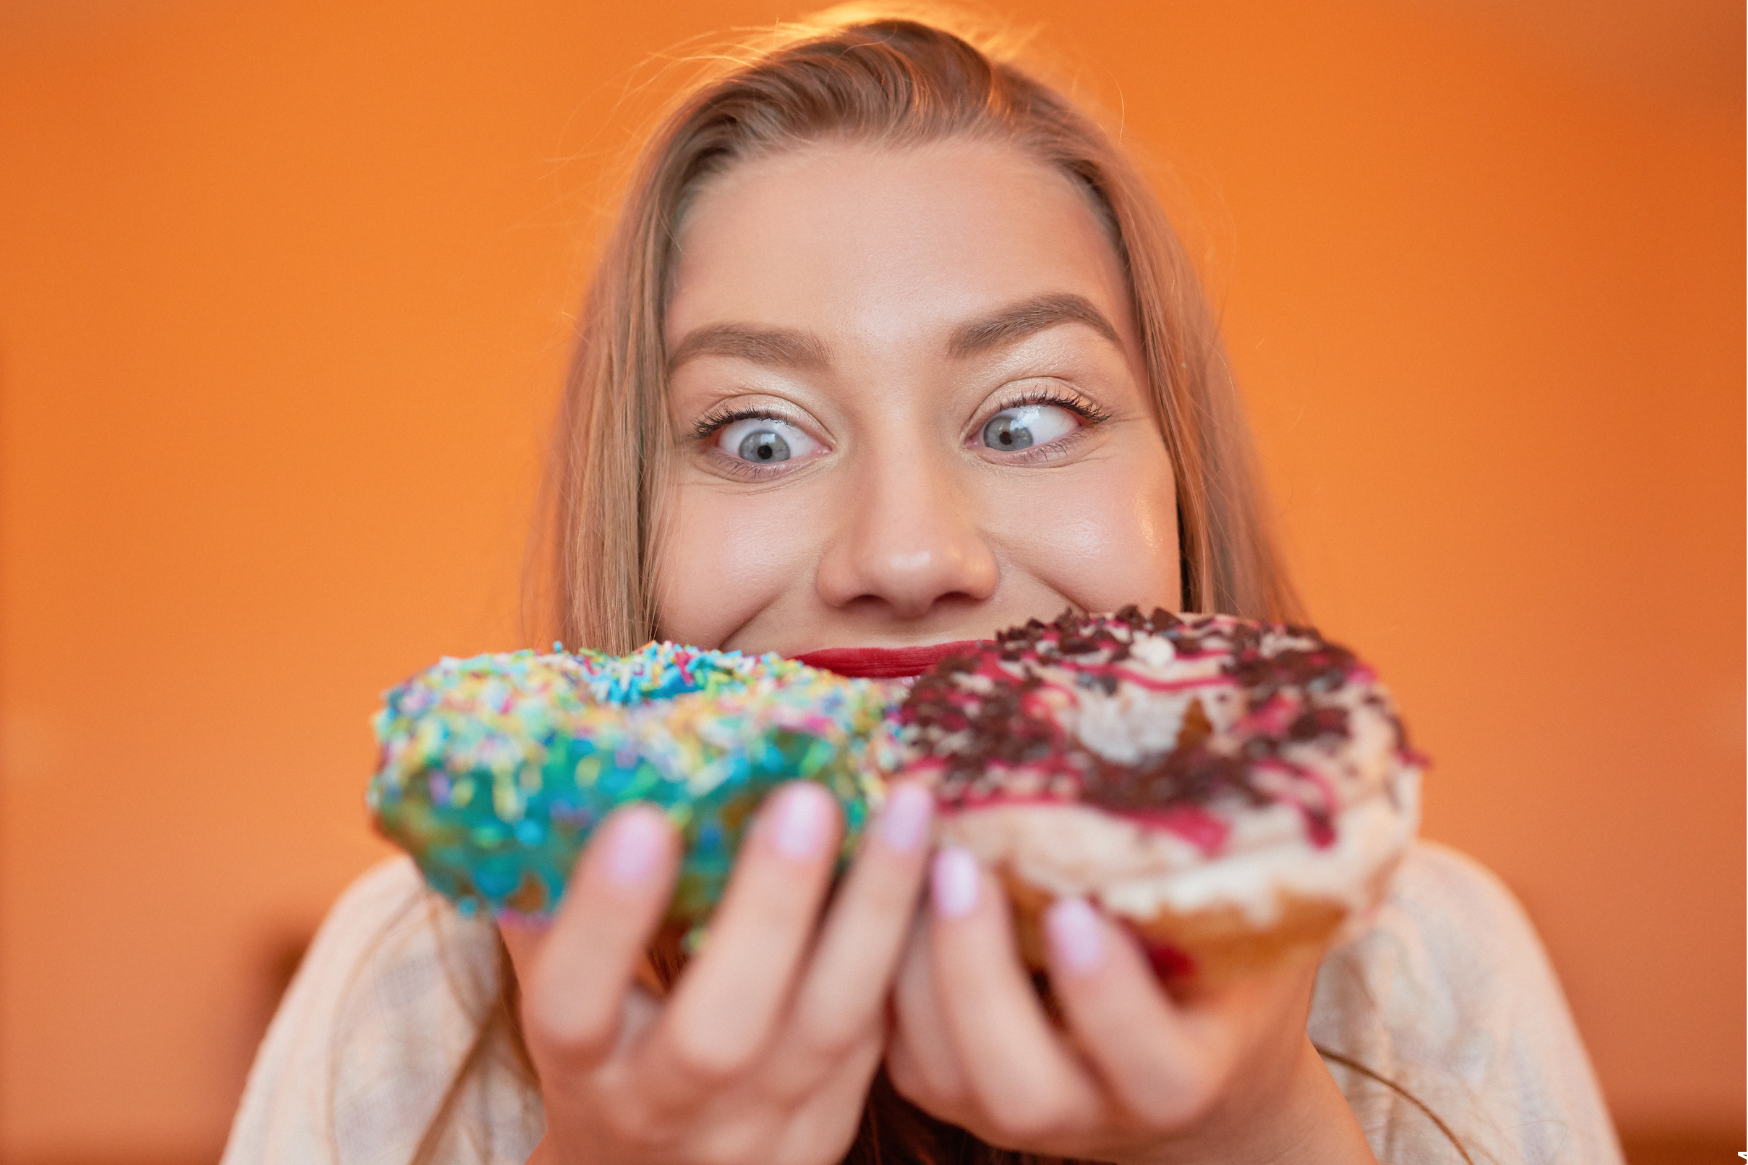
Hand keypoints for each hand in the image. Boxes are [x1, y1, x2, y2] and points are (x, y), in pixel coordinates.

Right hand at [500, 781, 932, 1164]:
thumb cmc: (605, 1050)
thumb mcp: (563, 994)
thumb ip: (556, 904)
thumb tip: (558, 761)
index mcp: (584, 1067)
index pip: (576, 1007)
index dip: (606, 920)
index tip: (644, 818)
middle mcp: (669, 1105)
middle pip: (721, 1032)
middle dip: (768, 911)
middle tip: (806, 798)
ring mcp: (764, 1122)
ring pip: (832, 1027)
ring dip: (875, 910)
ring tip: (906, 804)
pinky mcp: (838, 1115)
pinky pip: (887, 1030)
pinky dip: (915, 941)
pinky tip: (944, 853)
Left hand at [887, 848, 1377, 1164]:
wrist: (1194, 1070)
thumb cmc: (1232, 974)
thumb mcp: (1262, 929)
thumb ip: (1257, 864)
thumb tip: (1276, 726)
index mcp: (1181, 1079)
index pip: (1148, 1065)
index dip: (1106, 999)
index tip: (1076, 911)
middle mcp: (1089, 1111)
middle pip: (1016, 1081)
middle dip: (976, 972)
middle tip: (957, 862)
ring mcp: (1007, 1108)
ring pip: (936, 1064)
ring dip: (907, 958)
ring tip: (903, 848)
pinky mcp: (945, 1082)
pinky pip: (891, 1036)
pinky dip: (873, 958)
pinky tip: (873, 869)